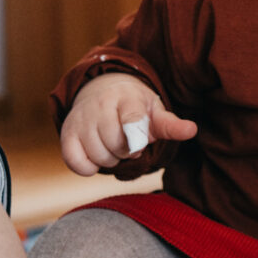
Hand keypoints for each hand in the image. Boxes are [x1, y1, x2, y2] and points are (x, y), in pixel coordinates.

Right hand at [58, 73, 197, 175]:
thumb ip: (170, 124)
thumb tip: (191, 130)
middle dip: (128, 151)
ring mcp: (81, 118)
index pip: (132, 120)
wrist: (99, 89)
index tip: (140, 142)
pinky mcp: (66, 133)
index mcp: (127, 98)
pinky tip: (96, 155)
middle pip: (117, 145)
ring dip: (111, 158)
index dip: (138, 138)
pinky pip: (76, 163)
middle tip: (128, 142)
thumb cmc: (133, 106)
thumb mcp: (153, 111)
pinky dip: (88, 167)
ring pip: (99, 156)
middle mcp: (100, 105)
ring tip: (113, 145)